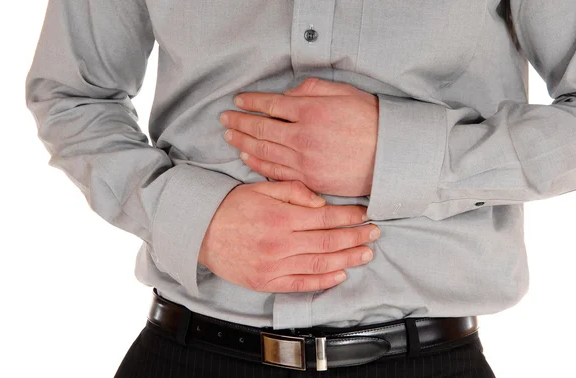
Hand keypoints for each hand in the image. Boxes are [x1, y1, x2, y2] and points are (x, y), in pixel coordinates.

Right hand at [199, 180, 380, 292]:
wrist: (200, 233)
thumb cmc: (232, 207)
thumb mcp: (261, 188)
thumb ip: (293, 192)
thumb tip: (321, 203)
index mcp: (281, 216)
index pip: (325, 217)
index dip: (349, 216)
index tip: (365, 214)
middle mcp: (281, 242)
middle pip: (328, 241)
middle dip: (356, 237)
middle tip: (375, 233)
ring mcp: (274, 265)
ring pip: (320, 264)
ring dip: (347, 259)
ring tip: (366, 254)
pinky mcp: (267, 282)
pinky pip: (301, 284)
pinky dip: (323, 281)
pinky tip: (341, 275)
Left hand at [220, 77, 378, 196]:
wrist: (389, 156)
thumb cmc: (370, 121)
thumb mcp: (344, 93)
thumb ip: (313, 90)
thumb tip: (288, 94)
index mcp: (310, 111)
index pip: (271, 105)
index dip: (251, 102)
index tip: (239, 100)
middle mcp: (302, 136)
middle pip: (261, 128)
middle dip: (239, 122)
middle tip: (224, 119)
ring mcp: (304, 160)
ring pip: (264, 150)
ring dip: (242, 142)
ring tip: (229, 137)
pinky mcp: (309, 179)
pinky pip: (276, 171)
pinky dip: (258, 164)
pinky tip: (246, 158)